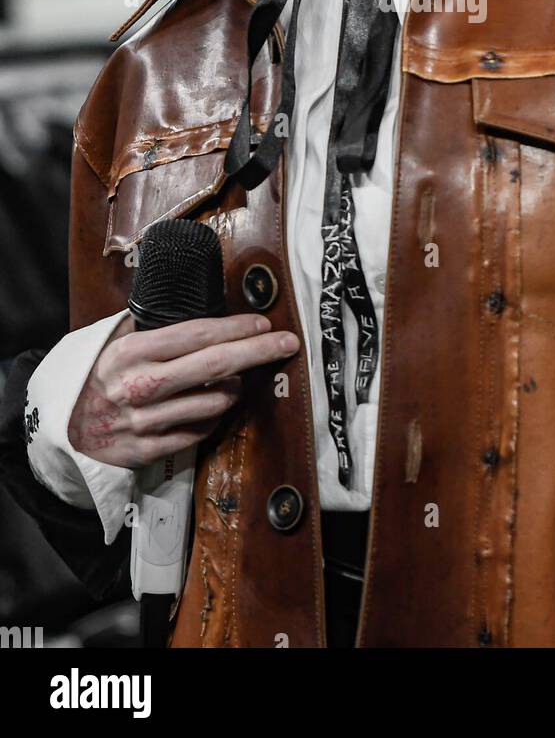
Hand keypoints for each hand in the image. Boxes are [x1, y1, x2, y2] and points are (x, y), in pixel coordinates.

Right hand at [67, 313, 298, 467]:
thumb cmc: (97, 377)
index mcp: (132, 351)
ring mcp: (146, 421)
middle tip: (288, 342)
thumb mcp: (114, 341)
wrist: (61, 429)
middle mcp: (140, 385)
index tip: (264, 322)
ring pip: (215, 400)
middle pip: (216, 364)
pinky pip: (200, 430)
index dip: (236, 327)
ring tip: (239, 377)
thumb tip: (202, 307)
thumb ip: (152, 327)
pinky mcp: (150, 450)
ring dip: (237, 387)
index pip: (197, 334)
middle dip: (259, 350)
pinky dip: (215, 415)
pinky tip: (216, 404)